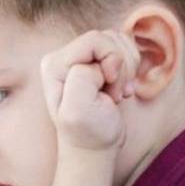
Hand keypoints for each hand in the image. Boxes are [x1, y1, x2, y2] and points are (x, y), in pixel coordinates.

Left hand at [39, 29, 140, 151]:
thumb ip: (82, 78)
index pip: (95, 39)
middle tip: (113, 94)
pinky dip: (130, 69)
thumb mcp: (78, 111)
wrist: (94, 148)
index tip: (109, 86)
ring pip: (118, 41)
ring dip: (126, 69)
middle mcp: (64, 56)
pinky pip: (123, 48)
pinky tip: (122, 89)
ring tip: (116, 93)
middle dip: (120, 66)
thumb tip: (98, 63)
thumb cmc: (87, 133)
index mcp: (55, 64)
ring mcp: (82, 58)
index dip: (111, 60)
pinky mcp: (98, 62)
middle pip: (109, 38)